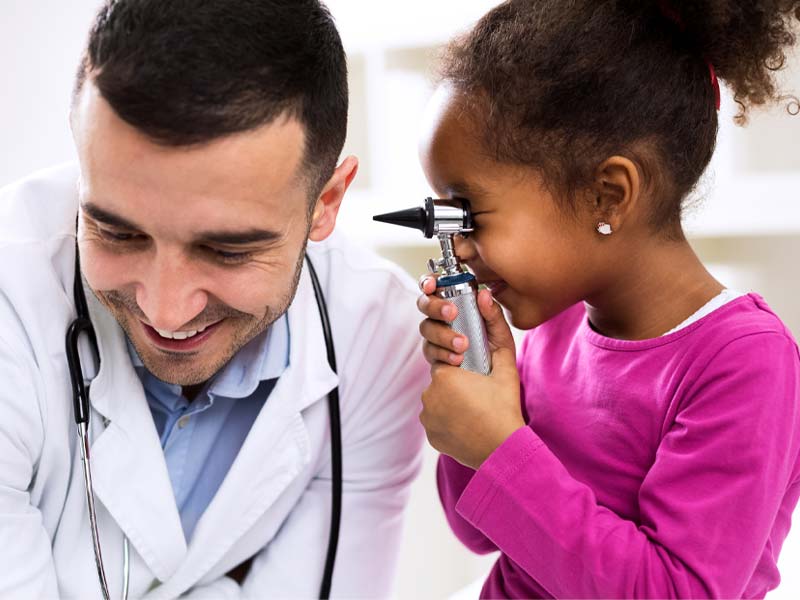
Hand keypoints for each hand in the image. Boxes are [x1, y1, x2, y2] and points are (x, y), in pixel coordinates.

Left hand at [417, 276, 525, 469]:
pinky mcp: (430, 433)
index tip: (475, 372)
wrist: (503, 450)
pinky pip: (436, 419)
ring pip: (437, 399)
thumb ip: (494, 325)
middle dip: (457, 382)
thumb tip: (483, 295)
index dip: (461, 363)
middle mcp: (429, 393)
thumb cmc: (505, 405)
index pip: (446, 358)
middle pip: (442, 378)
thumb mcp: (506, 363)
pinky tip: (466, 423)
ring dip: (451, 400)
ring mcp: (427, 415)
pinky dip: (448, 419)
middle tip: (477, 394)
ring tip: (474, 409)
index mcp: (445, 373)